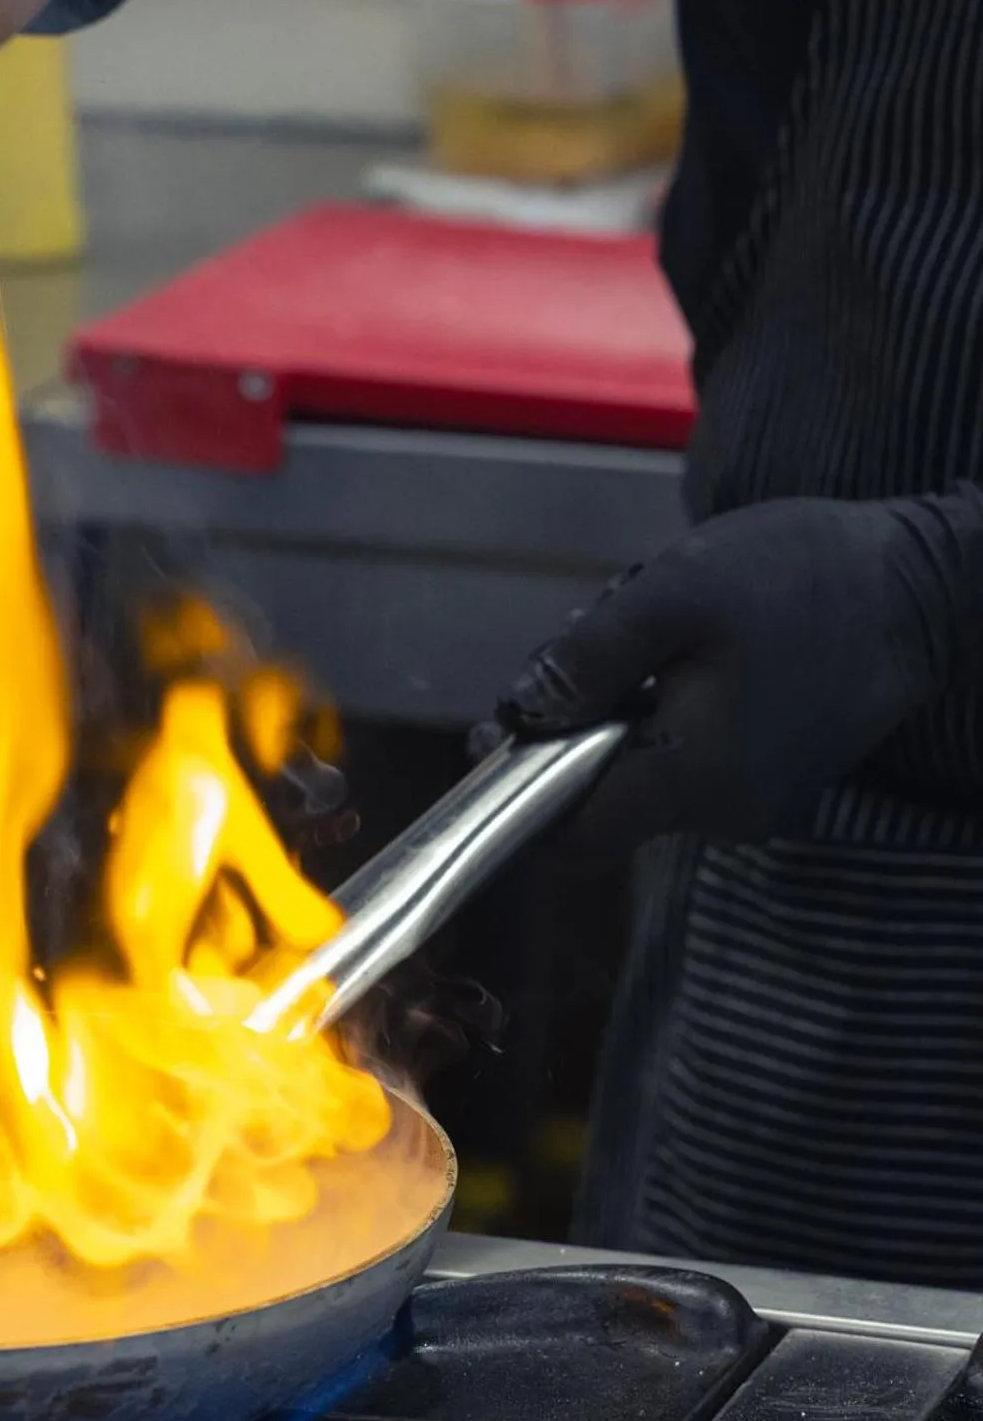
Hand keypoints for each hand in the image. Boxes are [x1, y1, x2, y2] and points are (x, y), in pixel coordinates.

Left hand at [497, 490, 982, 857]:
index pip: (570, 841)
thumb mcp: (673, 595)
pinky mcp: (768, 773)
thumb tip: (518, 711)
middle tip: (590, 636)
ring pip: (635, 764)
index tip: (494, 731)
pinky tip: (689, 642)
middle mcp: (721, 813)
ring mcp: (750, 798)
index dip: (515, 795)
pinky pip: (680, 751)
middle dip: (572, 720)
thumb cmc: (802, 579)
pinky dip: (662, 700)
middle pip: (596, 793)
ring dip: (617, 700)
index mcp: (691, 781)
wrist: (925, 583)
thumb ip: (586, 661)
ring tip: (649, 622)